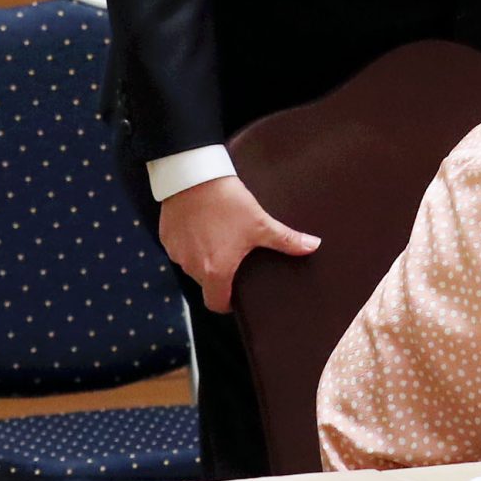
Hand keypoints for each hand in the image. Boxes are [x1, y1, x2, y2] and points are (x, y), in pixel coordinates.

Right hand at [157, 176, 319, 313]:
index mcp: (215, 271)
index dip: (227, 303)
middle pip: (205, 283)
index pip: (216, 304)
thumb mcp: (260, 222)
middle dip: (218, 275)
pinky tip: (201, 227)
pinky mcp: (166, 237)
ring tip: (217, 238)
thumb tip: (314, 246)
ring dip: (202, 258)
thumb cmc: (228, 202)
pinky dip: (189, 243)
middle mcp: (192, 267)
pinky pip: (179, 249)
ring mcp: (176, 252)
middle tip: (233, 257)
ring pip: (191, 265)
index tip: (237, 294)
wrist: (194, 175)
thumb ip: (286, 240)